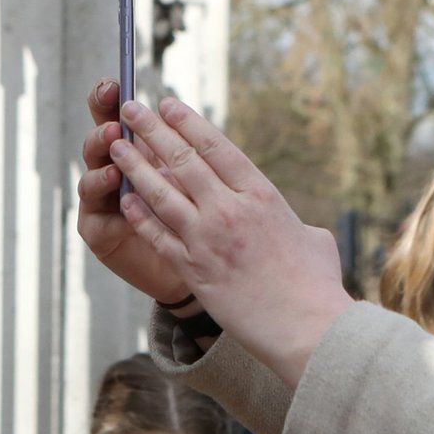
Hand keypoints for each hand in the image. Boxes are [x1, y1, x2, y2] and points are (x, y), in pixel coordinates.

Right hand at [79, 80, 190, 305]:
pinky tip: (121, 200)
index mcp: (131, 149)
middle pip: (97, 144)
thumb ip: (179, 148)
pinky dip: (108, 210)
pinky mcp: (99, 232)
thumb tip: (174, 112)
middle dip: (103, 132)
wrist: (197, 262)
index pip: (112, 116)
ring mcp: (100, 202)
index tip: (113, 85)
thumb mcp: (190, 174)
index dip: (106, 99)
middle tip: (115, 128)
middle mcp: (110, 170)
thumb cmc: (195, 211)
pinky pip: (96, 219)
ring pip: (90, 179)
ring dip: (101, 170)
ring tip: (115, 166)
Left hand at [108, 97, 354, 386]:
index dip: (188, 122)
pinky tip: (123, 197)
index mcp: (262, 196)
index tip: (168, 103)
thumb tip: (297, 226)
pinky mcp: (192, 269)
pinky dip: (138, 213)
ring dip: (135, 165)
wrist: (307, 330)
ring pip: (161, 192)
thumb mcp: (314, 240)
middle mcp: (230, 210)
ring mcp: (207, 240)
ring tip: (115, 144)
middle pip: (183, 160)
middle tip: (131, 107)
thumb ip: (295, 223)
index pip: (216, 147)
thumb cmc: (317, 287)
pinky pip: (156, 234)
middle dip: (153, 130)